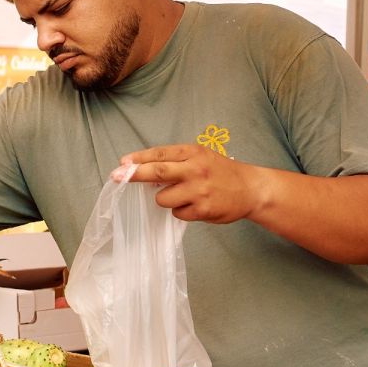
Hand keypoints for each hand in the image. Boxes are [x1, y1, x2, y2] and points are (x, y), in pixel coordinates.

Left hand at [118, 144, 265, 224]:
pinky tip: (195, 206)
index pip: (161, 153)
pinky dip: (181, 211)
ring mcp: (199, 190)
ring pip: (163, 199)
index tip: (122, 163)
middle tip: (116, 177)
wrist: (251, 189)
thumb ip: (176, 161)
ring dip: (165, 199)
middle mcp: (195, 169)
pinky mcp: (204, 209)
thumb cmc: (221, 172)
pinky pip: (178, 214)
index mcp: (193, 153)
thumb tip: (142, 169)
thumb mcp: (201, 156)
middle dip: (134, 175)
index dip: (139, 159)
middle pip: (157, 172)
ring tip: (182, 196)